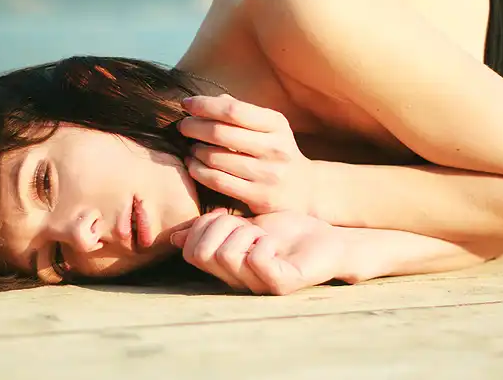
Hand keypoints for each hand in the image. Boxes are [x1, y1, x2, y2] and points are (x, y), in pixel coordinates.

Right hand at [169, 209, 344, 294]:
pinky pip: (257, 262)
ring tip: (264, 236)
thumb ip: (212, 229)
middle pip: (201, 253)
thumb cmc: (287, 232)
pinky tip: (275, 243)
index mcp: (224, 267)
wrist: (328, 239)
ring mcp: (257, 285)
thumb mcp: (244, 224)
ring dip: (246, 233)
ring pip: (226, 256)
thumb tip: (174, 237)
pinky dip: (264, 242)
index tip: (227, 216)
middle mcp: (236, 280)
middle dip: (222, 227)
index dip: (203, 226)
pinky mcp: (280, 285)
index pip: (189, 250)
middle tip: (248, 226)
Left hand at [179, 94, 314, 215]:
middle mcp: (275, 148)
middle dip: (194, 126)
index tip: (187, 103)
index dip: (205, 105)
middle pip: (221, 133)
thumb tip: (208, 101)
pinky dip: (198, 170)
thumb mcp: (269, 128)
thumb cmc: (276, 152)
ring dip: (195, 150)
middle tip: (183, 126)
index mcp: (277, 125)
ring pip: (216, 158)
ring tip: (190, 146)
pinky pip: (218, 181)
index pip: (234, 110)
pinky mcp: (259, 198)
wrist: (305, 191)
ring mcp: (268, 175)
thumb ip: (241, 111)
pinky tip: (193, 165)